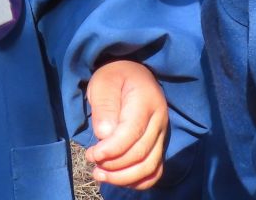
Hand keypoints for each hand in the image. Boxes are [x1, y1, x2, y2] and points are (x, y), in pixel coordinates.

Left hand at [84, 59, 168, 189]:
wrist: (133, 74)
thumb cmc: (114, 77)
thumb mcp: (103, 83)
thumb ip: (104, 106)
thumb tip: (105, 135)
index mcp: (146, 100)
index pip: (132, 132)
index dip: (112, 149)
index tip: (92, 154)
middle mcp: (160, 119)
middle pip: (141, 153)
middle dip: (114, 164)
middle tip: (92, 162)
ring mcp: (162, 134)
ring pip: (150, 166)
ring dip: (124, 177)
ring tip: (100, 175)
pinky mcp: (160, 144)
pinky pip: (155, 171)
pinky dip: (138, 181)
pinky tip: (118, 179)